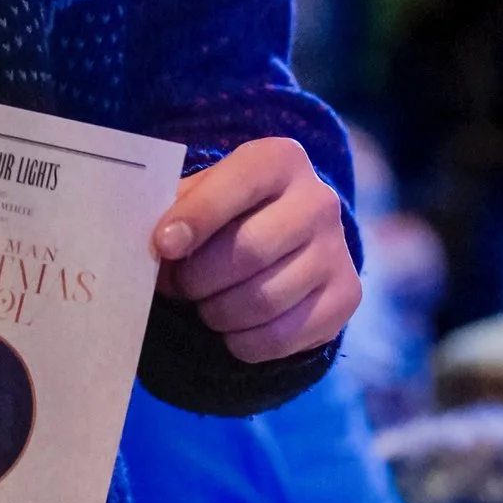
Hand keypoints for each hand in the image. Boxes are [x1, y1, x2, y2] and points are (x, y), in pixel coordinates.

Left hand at [153, 135, 361, 364]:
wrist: (290, 236)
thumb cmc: (229, 212)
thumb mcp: (202, 193)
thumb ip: (176, 209)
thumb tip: (156, 244)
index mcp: (280, 160)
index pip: (236, 185)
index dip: (195, 218)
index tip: (162, 246)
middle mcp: (319, 201)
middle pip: (249, 252)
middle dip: (198, 278)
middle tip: (179, 285)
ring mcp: (338, 251)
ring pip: (263, 301)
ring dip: (216, 313)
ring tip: (204, 304)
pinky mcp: (346, 297)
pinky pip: (281, 337)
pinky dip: (243, 342)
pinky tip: (232, 328)